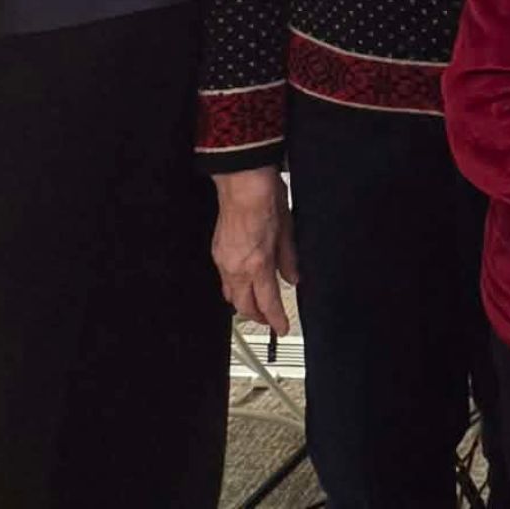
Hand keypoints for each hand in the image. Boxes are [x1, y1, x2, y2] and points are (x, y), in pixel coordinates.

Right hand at [212, 166, 298, 334]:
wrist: (242, 181)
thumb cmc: (266, 200)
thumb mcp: (287, 231)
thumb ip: (289, 260)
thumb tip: (293, 278)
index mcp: (258, 263)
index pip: (268, 303)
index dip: (276, 319)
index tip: (283, 327)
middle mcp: (237, 267)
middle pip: (244, 306)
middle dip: (258, 317)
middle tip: (271, 320)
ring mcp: (223, 260)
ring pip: (231, 296)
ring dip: (244, 305)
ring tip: (258, 306)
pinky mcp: (217, 252)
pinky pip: (224, 280)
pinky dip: (234, 289)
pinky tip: (244, 285)